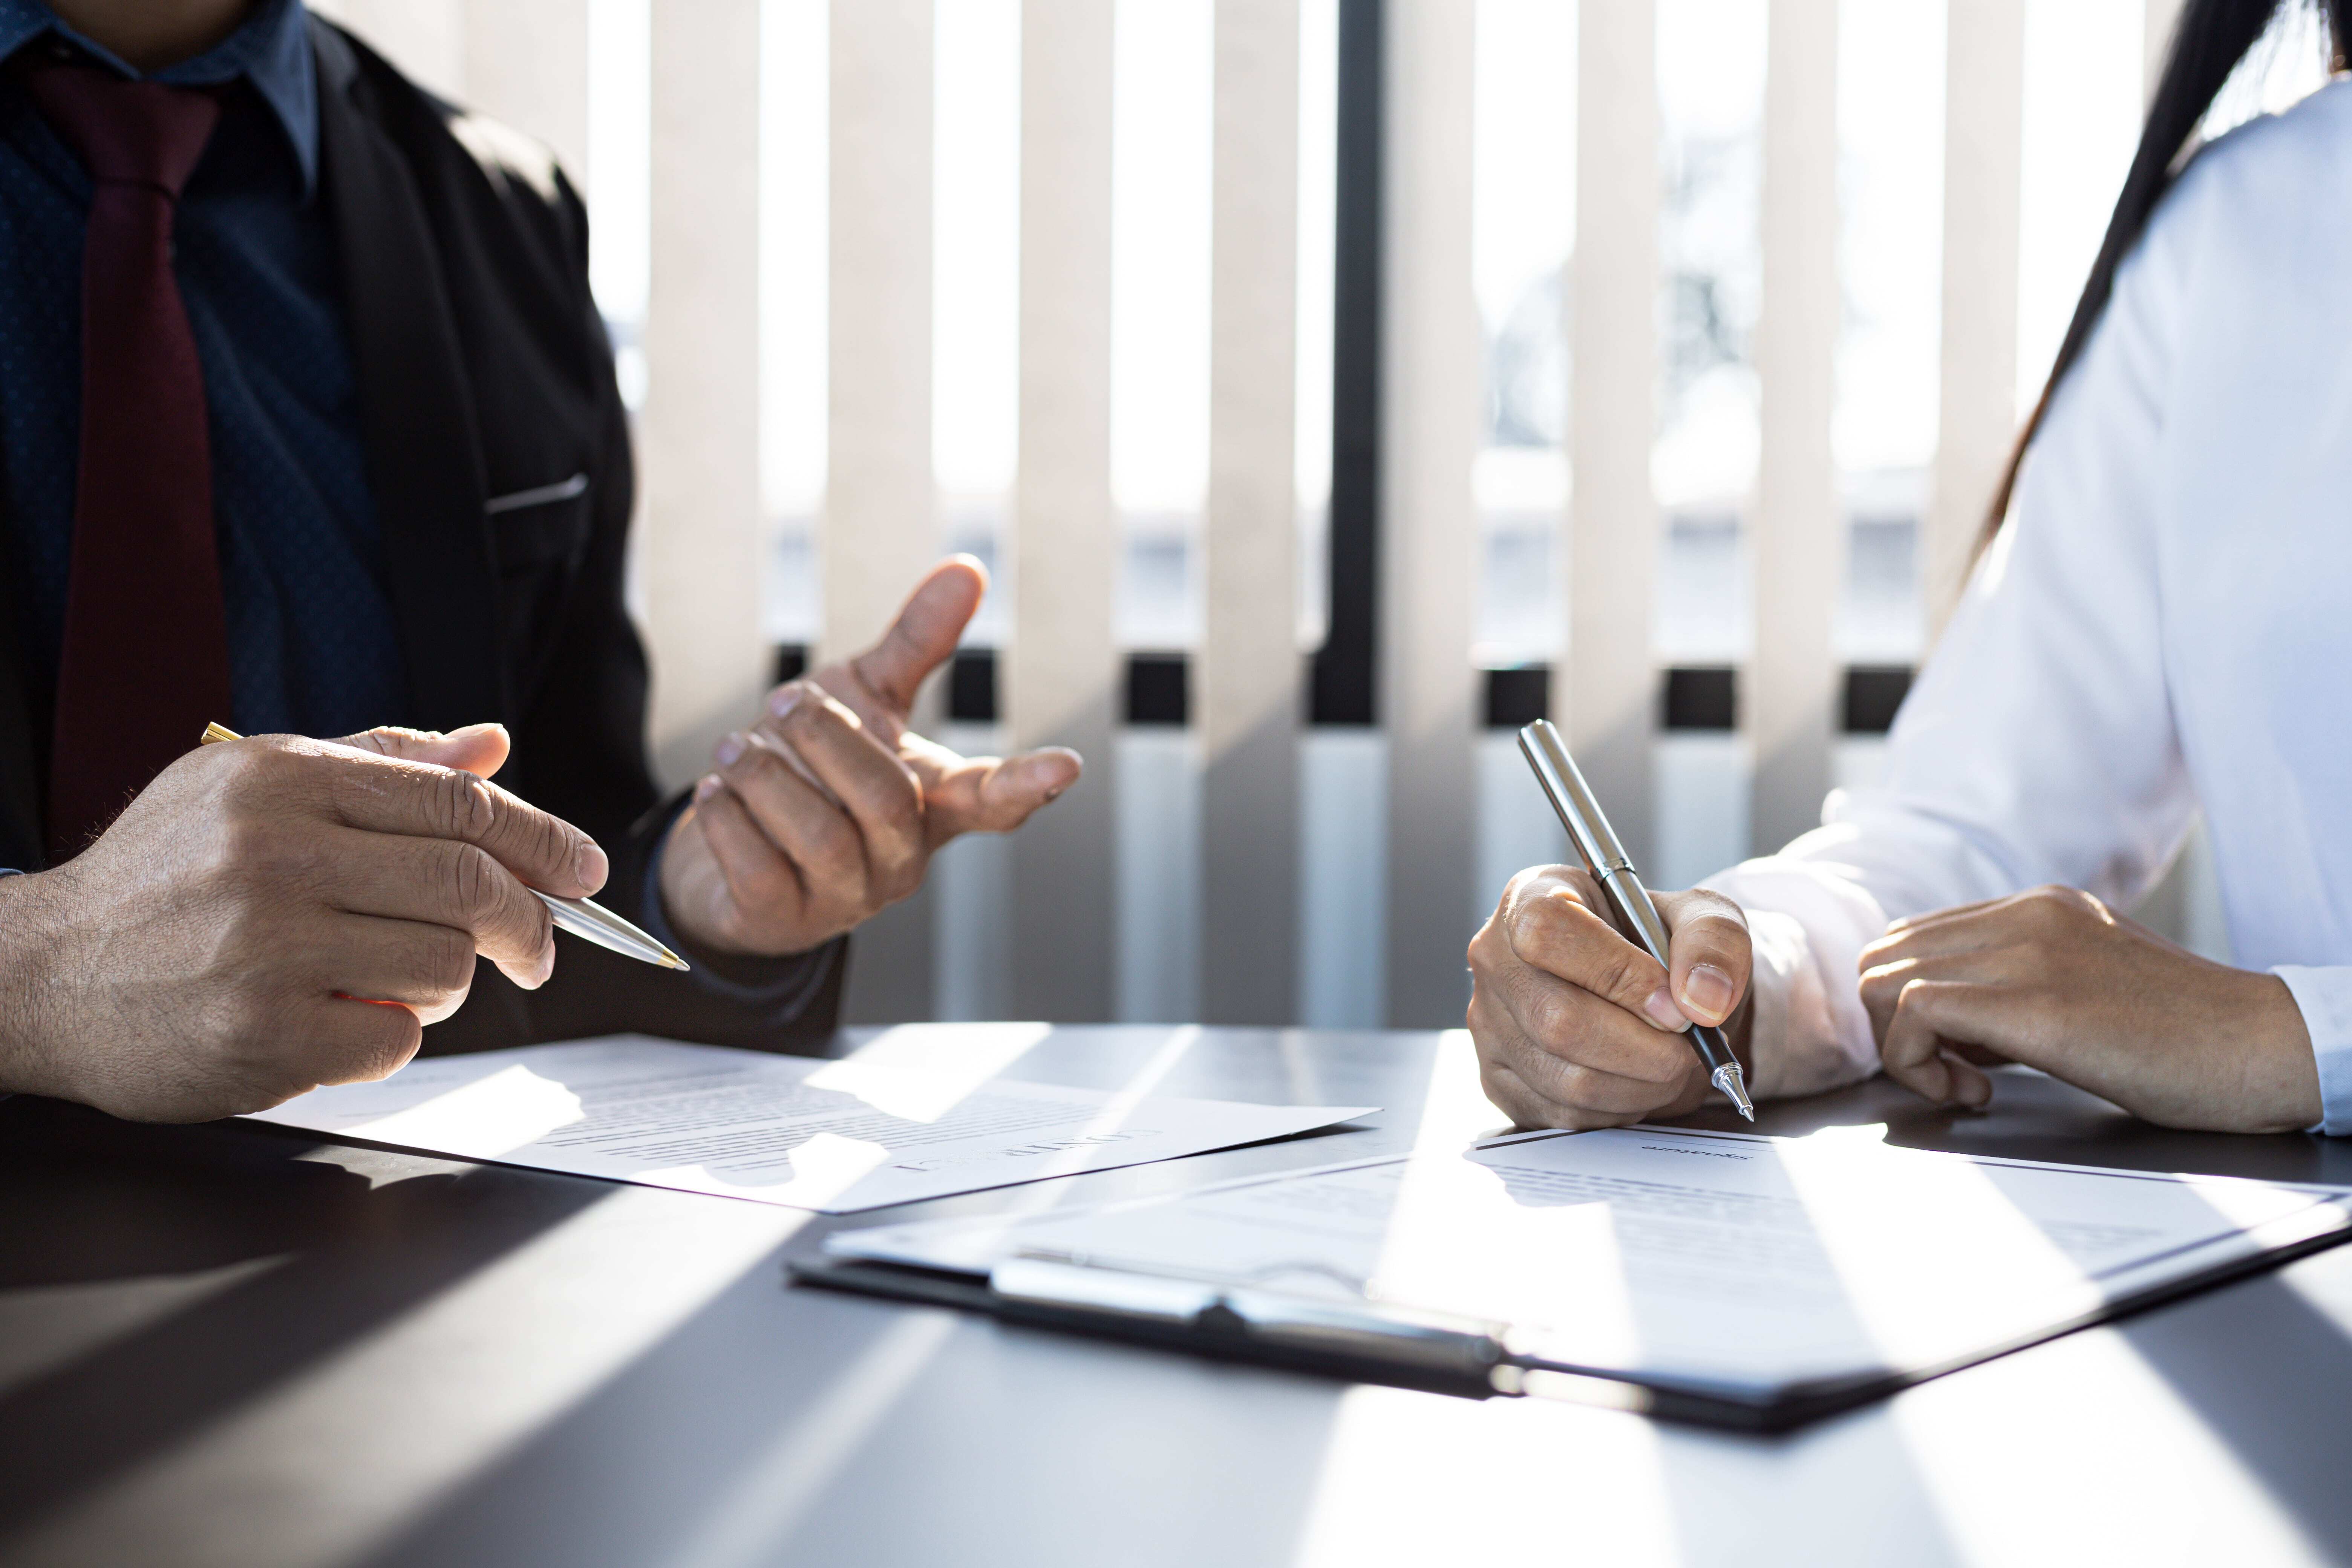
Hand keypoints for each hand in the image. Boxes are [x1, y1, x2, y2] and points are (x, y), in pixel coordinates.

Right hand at [0, 724, 605, 1122]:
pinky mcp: (263, 1035)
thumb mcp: (251, 785)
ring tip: (393, 977)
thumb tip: (489, 746)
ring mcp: (267, 949)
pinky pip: (394, 1040)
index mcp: (283, 780)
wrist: (41, 974)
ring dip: (447, 983)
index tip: (585, 871)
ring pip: (444, 966)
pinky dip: (390, 1037)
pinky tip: (340, 1020)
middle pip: (471, 884)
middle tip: (539, 948)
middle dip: (530, 921)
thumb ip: (379, 762)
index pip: (460, 805)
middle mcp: (275, 856)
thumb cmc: (161, 877)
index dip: (544, 840)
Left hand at [659, 556, 1081, 955]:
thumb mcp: (868, 699)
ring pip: (821, 836)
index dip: (1029, 783)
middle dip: (828, 739)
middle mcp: (901, 857)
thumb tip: (969, 569)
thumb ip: (919, 642)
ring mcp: (846, 897)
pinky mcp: (783, 920)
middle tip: (784, 701)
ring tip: (734, 747)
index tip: (1066, 766)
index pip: (993, 799)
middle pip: (885, 800)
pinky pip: (759, 869)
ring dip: (768, 778)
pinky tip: (718, 790)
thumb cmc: (817, 771)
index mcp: (933, 803)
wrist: (736, 859)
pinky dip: (730, 819)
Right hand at [1466, 864, 1754, 1129]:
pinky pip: (1565, 1114)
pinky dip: (1620, 1107)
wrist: (1647, 990)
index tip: (1675, 1004)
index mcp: (1532, 896)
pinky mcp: (1498, 1081)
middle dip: (1645, 1048)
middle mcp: (1496, 960)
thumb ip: (1713, 942)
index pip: (1548, 931)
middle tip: (1688, 1047)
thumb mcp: (1704, 919)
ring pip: (1567, 1079)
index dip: (1617, 973)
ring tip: (1671, 1063)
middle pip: (1557, 1020)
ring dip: (1641, 1084)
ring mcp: (1489, 1025)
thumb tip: (1702, 1000)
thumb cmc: (1662, 947)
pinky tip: (1636, 1079)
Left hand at [1859, 885, 2319, 1132]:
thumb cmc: (2186, 1037)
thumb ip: (2017, 983)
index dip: (1909, 1003)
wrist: (2264, 1048)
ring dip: (1903, 1048)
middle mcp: (2024, 916)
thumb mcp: (2085, 983)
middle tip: (1953, 1072)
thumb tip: (1946, 1019)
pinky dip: (1918, 1065)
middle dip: (1894, 1025)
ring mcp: (2028, 953)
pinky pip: (1915, 1013)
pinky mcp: (2035, 1004)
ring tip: (1967, 1084)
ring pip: (1884, 979)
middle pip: (1884, 954)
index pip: (1913, 937)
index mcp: (2036, 907)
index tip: (1954, 1052)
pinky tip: (1975, 1094)